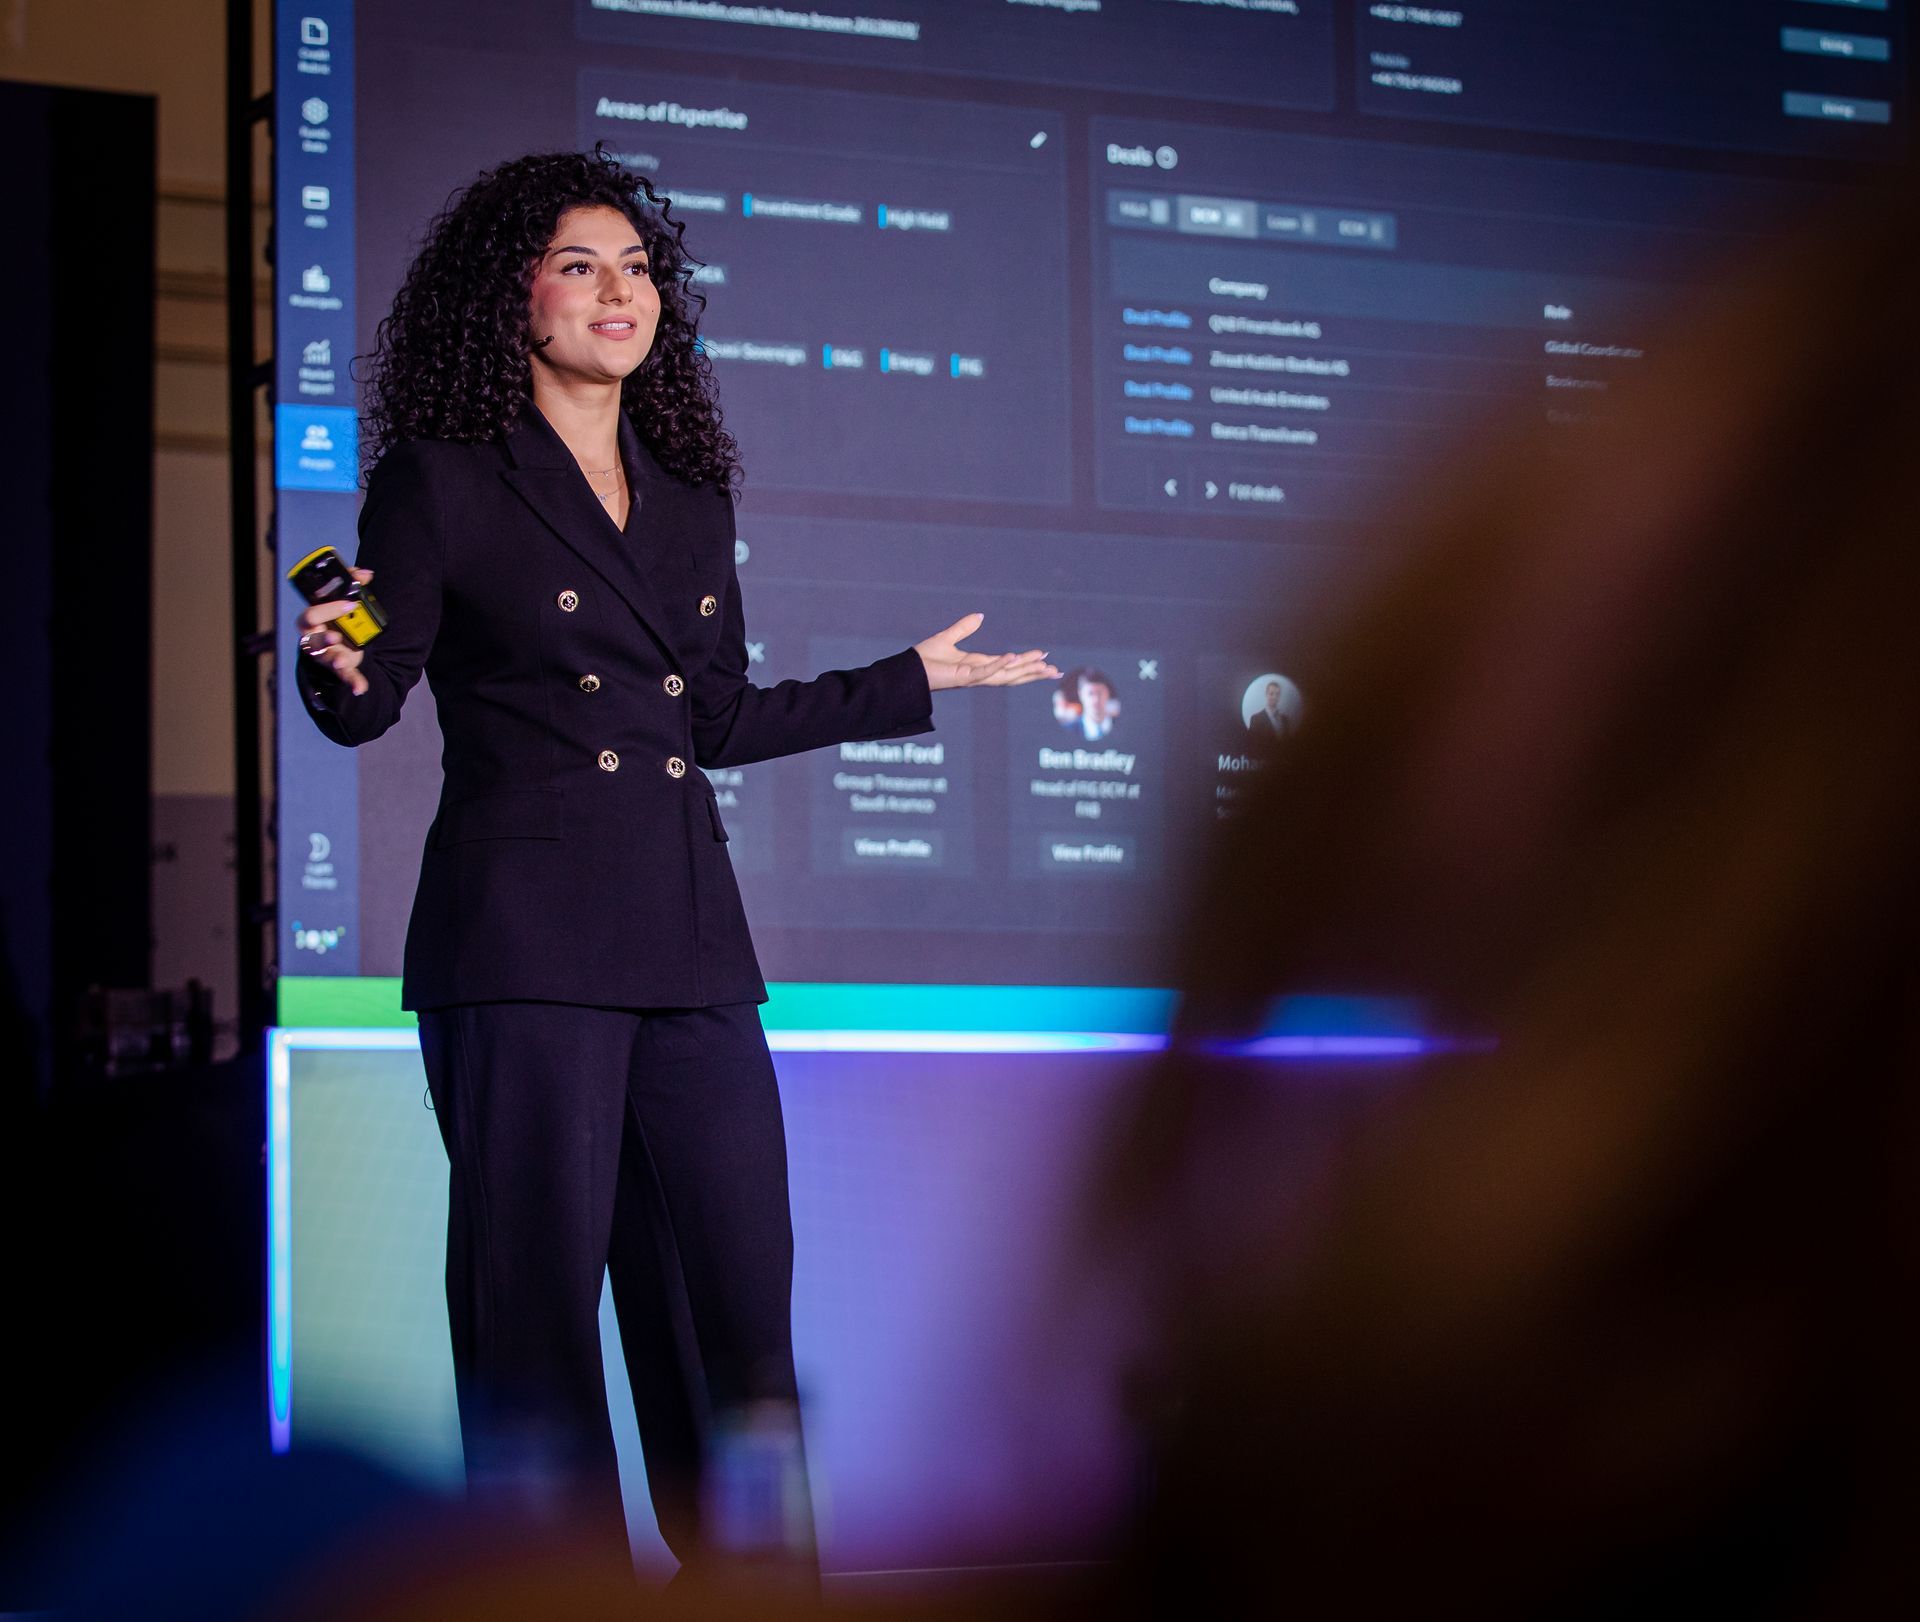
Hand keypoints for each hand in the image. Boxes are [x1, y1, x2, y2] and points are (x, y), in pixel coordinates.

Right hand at [296, 567, 373, 696]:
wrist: (338, 635)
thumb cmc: (336, 614)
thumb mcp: (342, 597)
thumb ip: (352, 582)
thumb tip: (367, 574)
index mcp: (312, 618)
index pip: (311, 613)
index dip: (328, 609)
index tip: (350, 604)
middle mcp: (314, 638)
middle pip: (312, 639)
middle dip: (323, 638)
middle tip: (335, 636)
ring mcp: (325, 654)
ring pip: (326, 658)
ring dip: (335, 660)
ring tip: (342, 661)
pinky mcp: (338, 665)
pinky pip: (344, 675)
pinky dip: (353, 682)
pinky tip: (360, 689)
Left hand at [913, 613, 1058, 692]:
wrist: (908, 671)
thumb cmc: (924, 659)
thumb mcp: (948, 637)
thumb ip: (964, 627)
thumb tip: (980, 615)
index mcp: (978, 665)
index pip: (1009, 665)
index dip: (1027, 662)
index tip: (1046, 658)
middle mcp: (979, 674)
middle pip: (1013, 674)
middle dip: (1034, 672)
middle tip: (1055, 670)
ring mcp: (973, 677)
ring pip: (1005, 675)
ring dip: (1024, 670)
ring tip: (1044, 665)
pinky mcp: (963, 677)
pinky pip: (985, 672)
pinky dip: (999, 665)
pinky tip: (1013, 657)